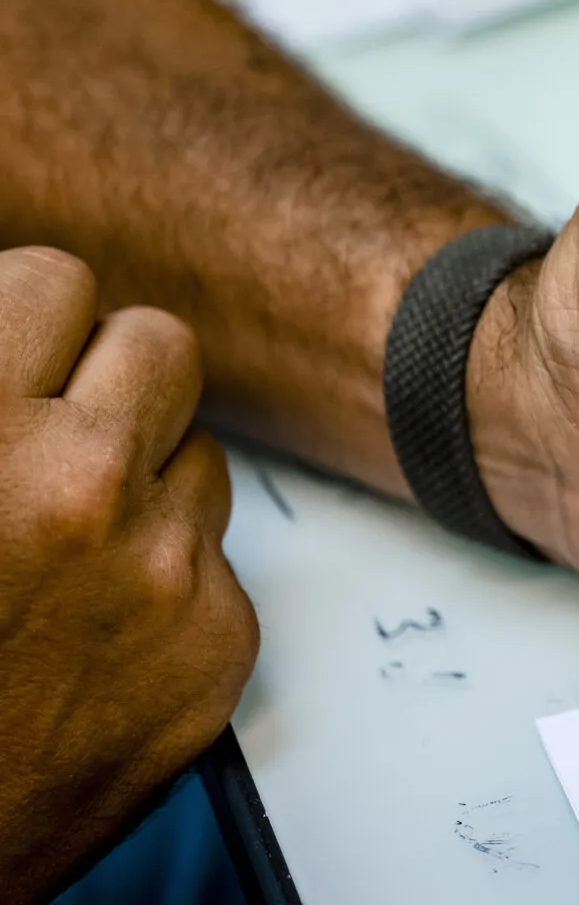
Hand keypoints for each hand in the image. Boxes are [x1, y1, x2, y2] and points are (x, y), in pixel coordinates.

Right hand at [0, 248, 256, 901]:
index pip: (59, 281)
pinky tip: (89, 629)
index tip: (19, 355)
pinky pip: (214, 552)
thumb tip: (19, 310)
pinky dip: (164, 574)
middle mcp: (78, 485)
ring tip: (59, 549)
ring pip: (199, 449)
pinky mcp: (218, 637)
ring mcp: (160, 565)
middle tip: (54, 433)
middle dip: (108, 380)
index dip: (33, 322)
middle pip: (160, 344)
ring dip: (144, 478)